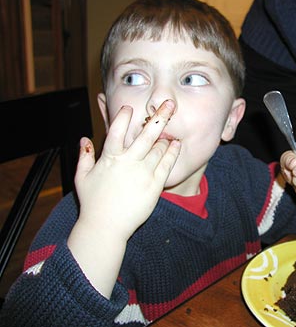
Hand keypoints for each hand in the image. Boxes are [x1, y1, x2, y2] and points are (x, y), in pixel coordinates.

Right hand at [74, 100, 180, 240]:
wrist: (106, 227)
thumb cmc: (93, 203)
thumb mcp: (82, 177)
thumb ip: (84, 156)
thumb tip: (84, 139)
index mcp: (110, 157)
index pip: (117, 129)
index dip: (124, 116)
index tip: (130, 108)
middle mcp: (128, 162)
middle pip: (146, 134)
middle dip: (159, 116)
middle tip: (169, 104)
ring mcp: (143, 172)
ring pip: (159, 148)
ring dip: (166, 136)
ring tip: (171, 130)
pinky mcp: (154, 185)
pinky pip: (167, 164)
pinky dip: (172, 152)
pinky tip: (177, 144)